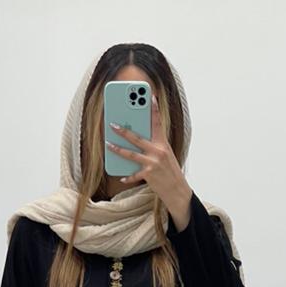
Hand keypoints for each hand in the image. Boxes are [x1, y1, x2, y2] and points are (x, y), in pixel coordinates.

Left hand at [106, 95, 189, 211]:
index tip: (150, 96)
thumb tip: (138, 140)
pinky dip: (127, 177)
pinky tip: (122, 177)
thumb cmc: (170, 172)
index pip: (158, 123)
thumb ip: (154, 146)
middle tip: (112, 124)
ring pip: (131, 154)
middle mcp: (158, 151)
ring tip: (108, 144)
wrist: (177, 190)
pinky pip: (134, 174)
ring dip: (118, 149)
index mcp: (163, 144)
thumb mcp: (166, 156)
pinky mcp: (148, 174)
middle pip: (137, 138)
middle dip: (123, 131)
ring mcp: (153, 163)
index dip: (154, 109)